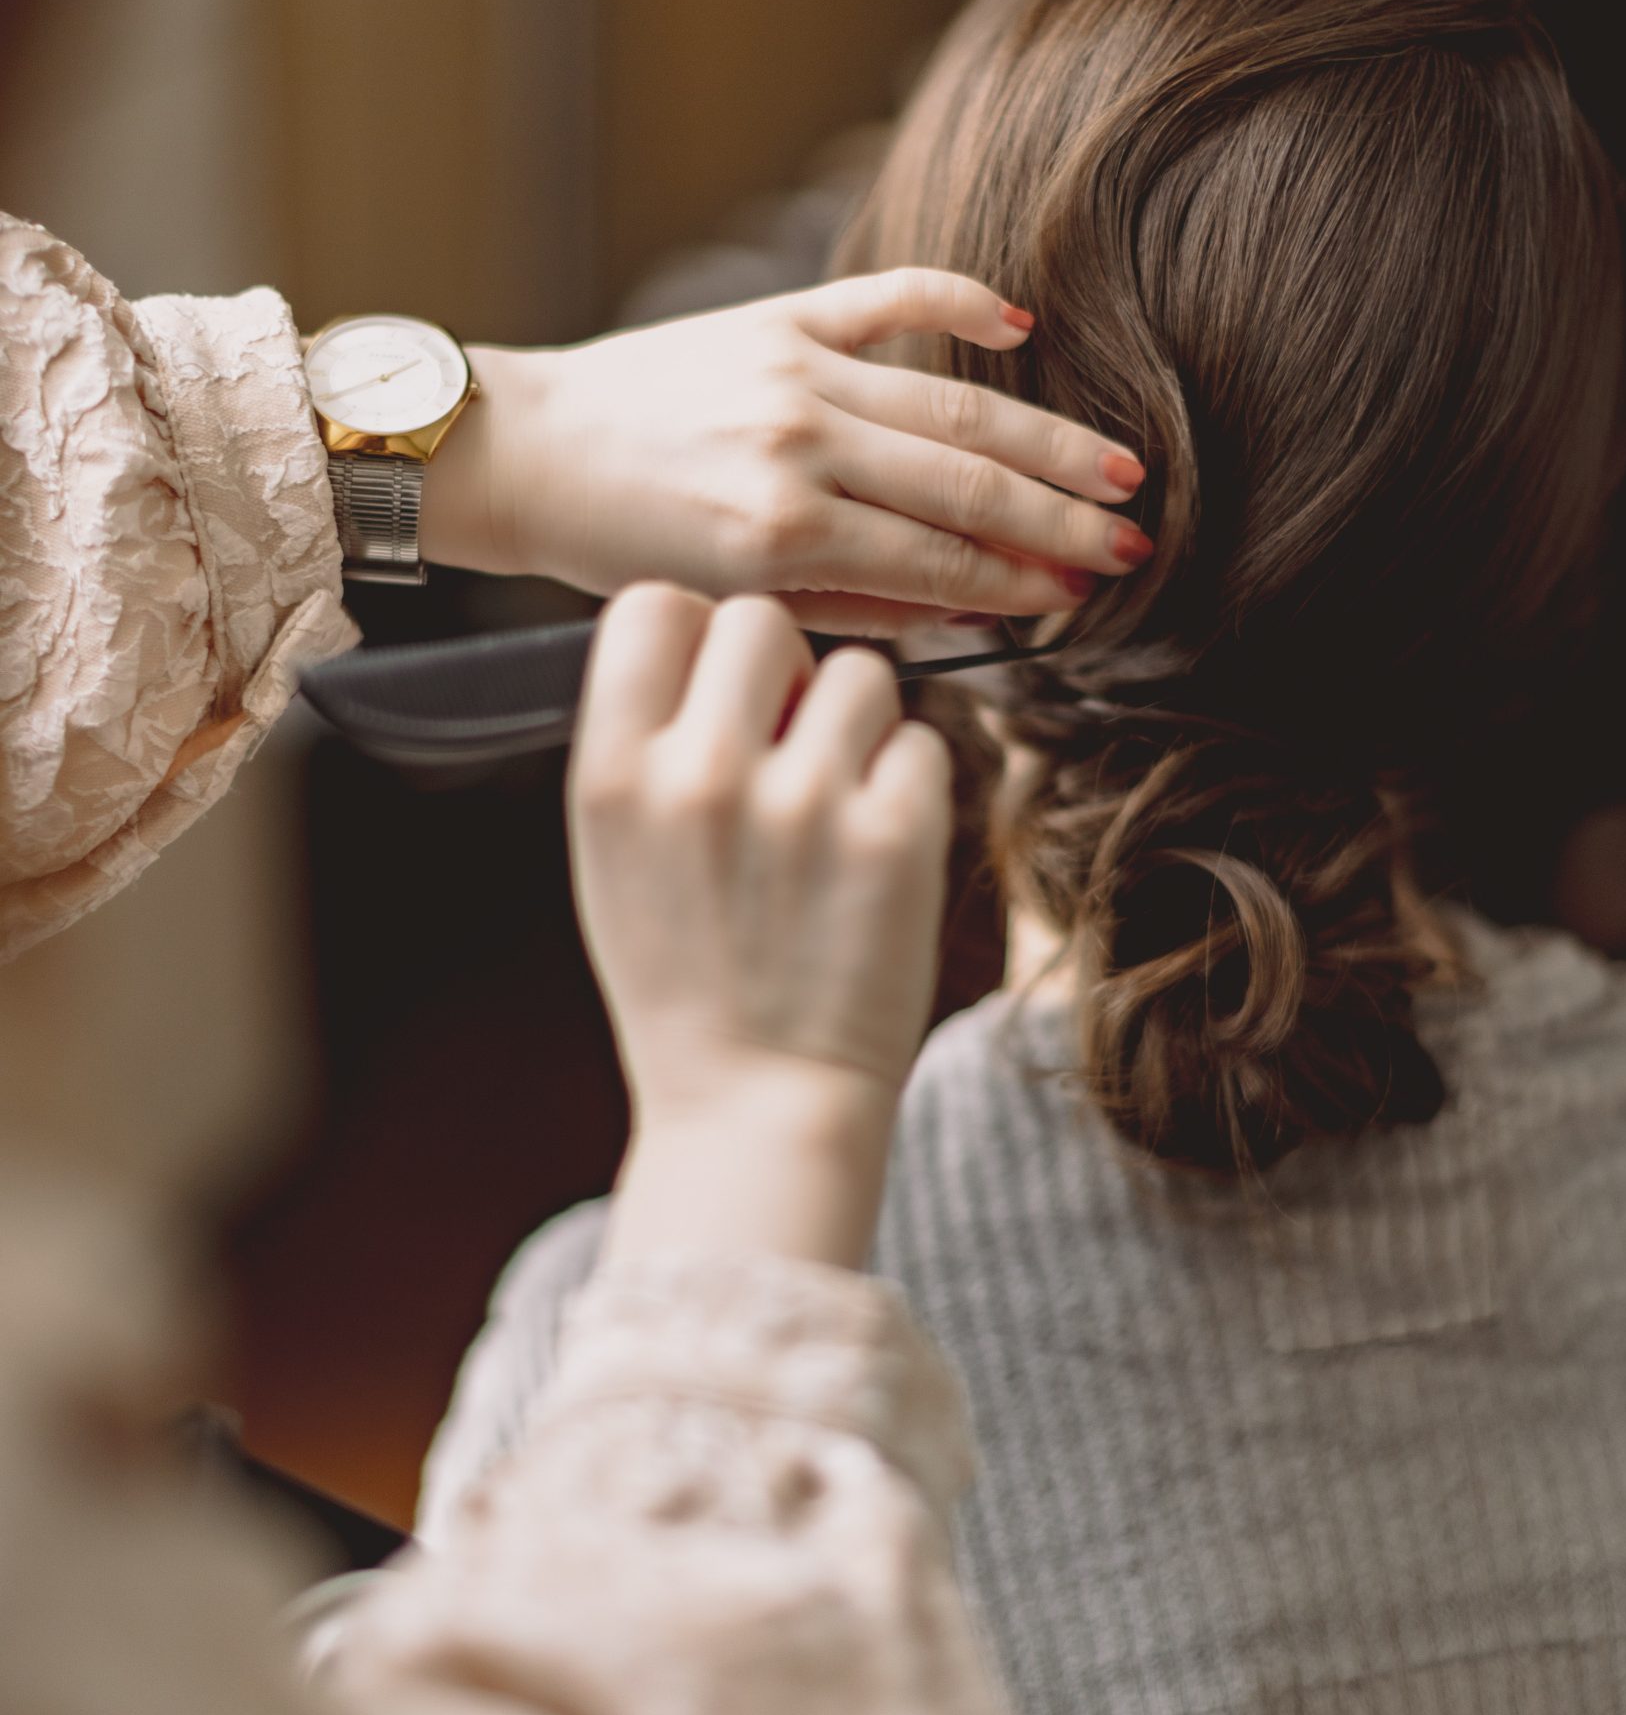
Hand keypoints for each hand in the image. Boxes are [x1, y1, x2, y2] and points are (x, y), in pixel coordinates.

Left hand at [420, 270, 1147, 629]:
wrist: (529, 453)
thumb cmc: (619, 547)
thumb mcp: (729, 604)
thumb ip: (852, 606)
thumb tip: (971, 609)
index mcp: (780, 533)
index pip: (940, 560)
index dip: (1024, 582)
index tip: (1085, 596)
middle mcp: (796, 444)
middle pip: (967, 484)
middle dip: (1062, 520)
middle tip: (1135, 544)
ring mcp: (792, 370)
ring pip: (952, 405)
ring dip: (1046, 440)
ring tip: (1117, 468)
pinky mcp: (777, 317)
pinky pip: (888, 298)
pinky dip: (962, 303)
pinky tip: (1024, 326)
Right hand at [569, 585, 952, 1266]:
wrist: (757, 1107)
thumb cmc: (685, 978)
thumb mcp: (614, 856)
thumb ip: (649, 742)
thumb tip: (716, 640)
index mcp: (613, 778)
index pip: (652, 607)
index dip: (695, 634)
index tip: (716, 686)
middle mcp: (702, 777)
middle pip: (761, 621)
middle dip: (785, 670)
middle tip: (790, 744)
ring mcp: (805, 806)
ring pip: (860, 674)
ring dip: (859, 725)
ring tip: (835, 807)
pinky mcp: (896, 840)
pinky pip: (922, 742)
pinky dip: (908, 785)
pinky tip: (875, 850)